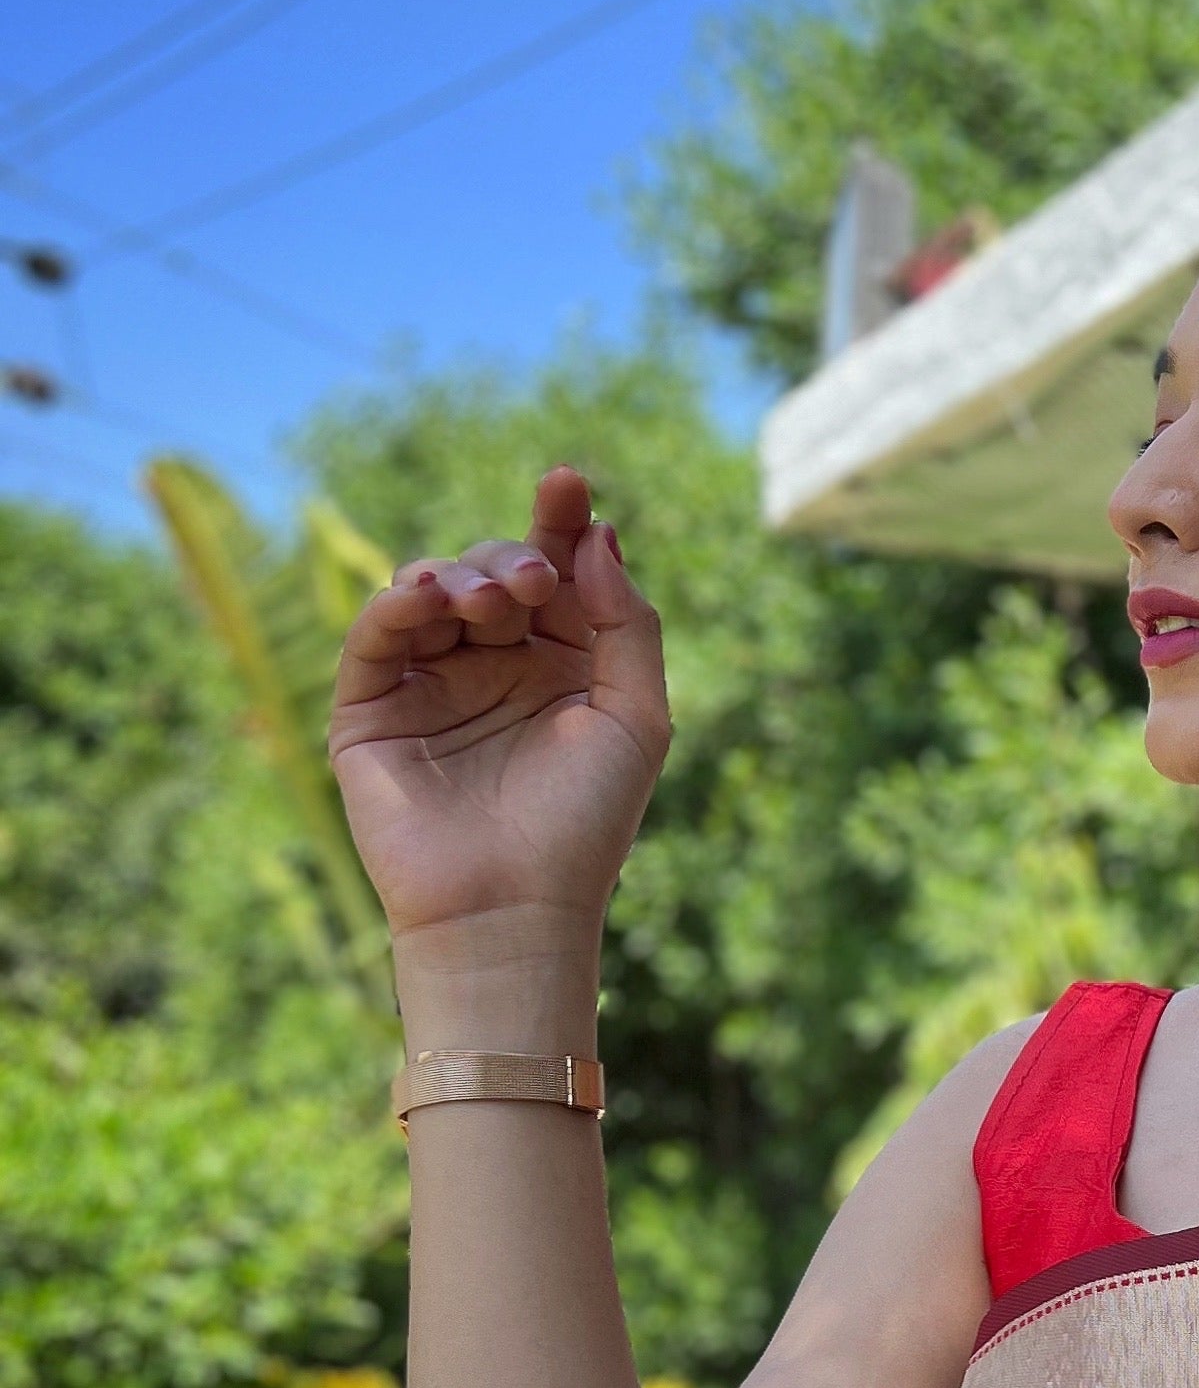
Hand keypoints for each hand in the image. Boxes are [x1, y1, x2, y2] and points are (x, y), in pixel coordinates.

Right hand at [328, 464, 670, 940]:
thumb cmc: (584, 824)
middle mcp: (494, 667)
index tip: (568, 481)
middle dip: (511, 559)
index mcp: (561, 665)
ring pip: (432, 590)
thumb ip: (627, 623)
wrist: (513, 907)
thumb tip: (599, 535)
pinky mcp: (372, 709)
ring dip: (460, 575)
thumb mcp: (636, 716)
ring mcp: (431, 684)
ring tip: (488, 604)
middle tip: (529, 586)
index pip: (555, 573)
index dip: (558, 522)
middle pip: (493, 570)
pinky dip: (396, 604)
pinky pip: (375, 636)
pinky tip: (426, 598)